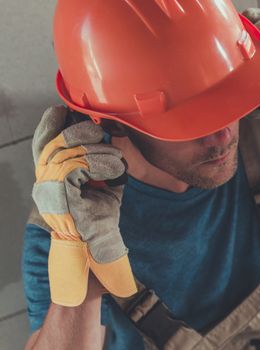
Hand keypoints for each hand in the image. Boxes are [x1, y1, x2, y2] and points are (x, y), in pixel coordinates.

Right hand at [32, 105, 136, 306]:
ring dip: (95, 149)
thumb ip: (104, 165)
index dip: (50, 124)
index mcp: (53, 176)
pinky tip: (115, 166)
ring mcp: (49, 187)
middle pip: (50, 142)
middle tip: (97, 128)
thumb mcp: (104, 186)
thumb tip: (115, 141)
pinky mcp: (59, 193)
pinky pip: (76, 166)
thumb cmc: (99, 218)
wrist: (96, 247)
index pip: (44, 143)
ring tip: (116, 155)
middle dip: (74, 130)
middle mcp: (46, 180)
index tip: (63, 110)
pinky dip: (99, 162)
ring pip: (65, 151)